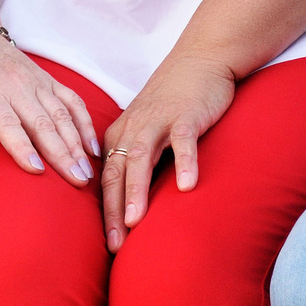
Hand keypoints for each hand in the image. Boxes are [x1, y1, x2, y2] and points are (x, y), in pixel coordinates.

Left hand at [0, 25, 98, 186]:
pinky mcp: (46, 78)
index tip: (37, 170)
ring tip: (87, 173)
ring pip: (62, 113)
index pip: (7, 124)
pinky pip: (72, 100)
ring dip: (77, 143)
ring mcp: (35, 80)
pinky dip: (84, 122)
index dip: (21, 147)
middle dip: (62, 153)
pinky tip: (92, 148)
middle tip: (77, 182)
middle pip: (43, 122)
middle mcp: (15, 85)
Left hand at [98, 50, 235, 250]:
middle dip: (113, 211)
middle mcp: (133, 129)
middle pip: (116, 172)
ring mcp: (158, 120)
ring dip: (136, 190)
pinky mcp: (186, 114)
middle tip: (113, 245)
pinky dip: (185, 162)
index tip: (107, 246)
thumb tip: (131, 204)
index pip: (105, 179)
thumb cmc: (173, 102)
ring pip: (140, 157)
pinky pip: (183, 140)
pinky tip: (187, 186)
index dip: (104, 213)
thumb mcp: (147, 131)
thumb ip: (137, 161)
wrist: (201, 59)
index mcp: (120, 135)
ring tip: (135, 222)